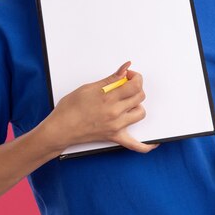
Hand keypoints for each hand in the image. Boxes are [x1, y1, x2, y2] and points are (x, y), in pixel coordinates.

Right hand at [42, 61, 156, 152]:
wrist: (60, 129)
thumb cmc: (69, 108)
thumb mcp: (89, 87)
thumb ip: (110, 79)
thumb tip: (125, 68)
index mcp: (109, 98)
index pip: (134, 84)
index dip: (135, 77)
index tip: (129, 75)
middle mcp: (115, 112)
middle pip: (139, 96)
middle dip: (136, 87)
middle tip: (127, 85)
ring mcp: (116, 126)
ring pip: (141, 113)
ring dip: (137, 105)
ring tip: (127, 102)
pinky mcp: (115, 137)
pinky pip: (135, 145)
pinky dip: (146, 145)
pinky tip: (154, 143)